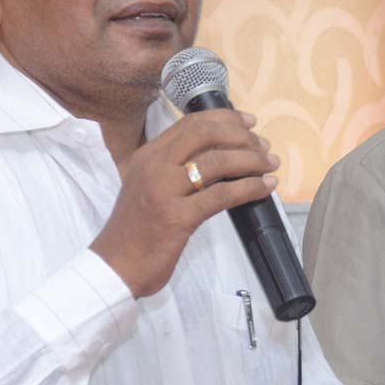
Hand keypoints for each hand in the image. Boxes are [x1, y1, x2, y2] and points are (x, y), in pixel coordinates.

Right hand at [90, 110, 278, 297]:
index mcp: (148, 155)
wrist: (114, 266)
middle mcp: (154, 166)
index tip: (249, 122)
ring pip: (217, 162)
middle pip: (206, 134)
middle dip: (242, 136)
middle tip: (264, 146)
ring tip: (270, 164)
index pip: (191, 123)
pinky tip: (265, 186)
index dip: (225, 118)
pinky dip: (249, 188)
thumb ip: (176, 169)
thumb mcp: (150, 187)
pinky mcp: (177, 217)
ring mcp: (164, 190)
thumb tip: (220, 157)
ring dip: (251, 160)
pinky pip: (222, 195)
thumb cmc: (136, 231)